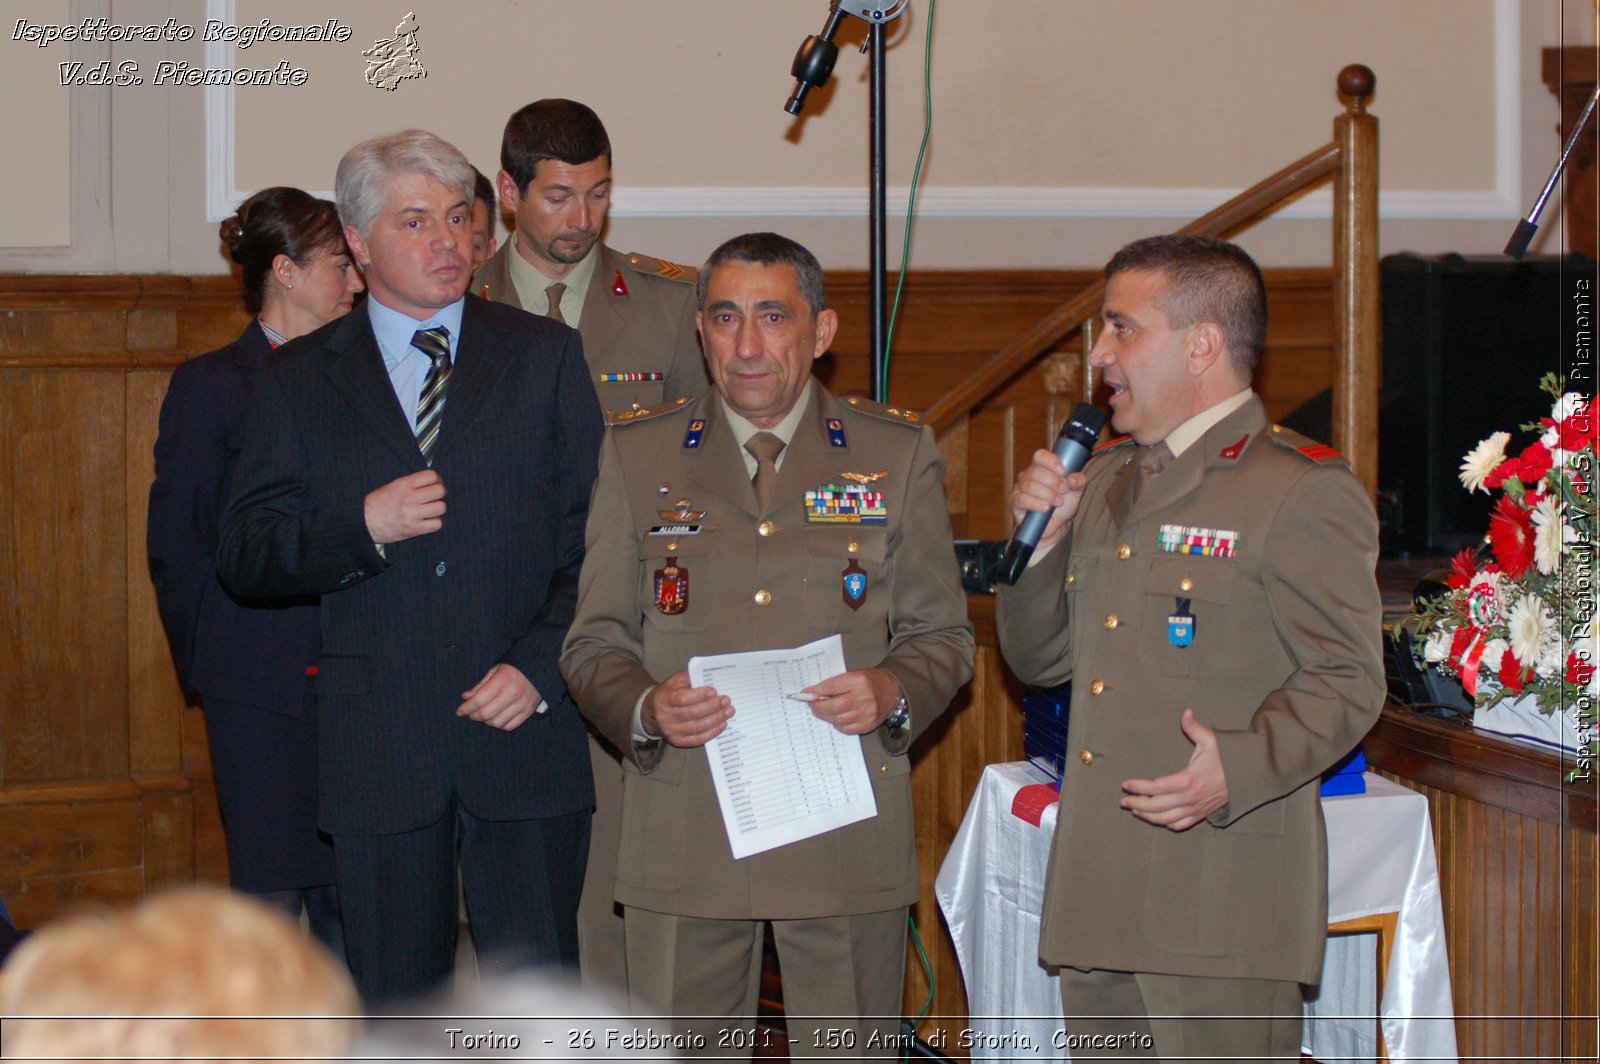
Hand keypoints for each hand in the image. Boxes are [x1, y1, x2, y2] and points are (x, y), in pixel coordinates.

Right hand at [364, 470, 445, 544]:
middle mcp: (410, 498)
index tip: (434, 484)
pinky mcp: (413, 529)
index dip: (436, 480)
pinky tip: (427, 521)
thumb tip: (431, 483)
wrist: (362, 522)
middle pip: (440, 491)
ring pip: (441, 507)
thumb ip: (411, 484)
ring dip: (438, 509)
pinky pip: (436, 524)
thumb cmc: (376, 504)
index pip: (432, 476)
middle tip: (434, 498)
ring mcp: (413, 514)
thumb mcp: (392, 486)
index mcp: (404, 484)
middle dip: (440, 493)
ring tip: (430, 510)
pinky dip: (434, 523)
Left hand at [457, 663, 539, 730]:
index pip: (479, 700)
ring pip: (497, 722)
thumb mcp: (495, 671)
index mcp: (503, 680)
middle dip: (474, 716)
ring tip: (484, 715)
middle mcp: (513, 693)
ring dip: (487, 721)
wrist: (538, 669)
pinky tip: (497, 718)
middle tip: (470, 713)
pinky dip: (500, 725)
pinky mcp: (529, 711)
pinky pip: (510, 726)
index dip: (466, 708)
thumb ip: (480, 686)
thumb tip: (465, 698)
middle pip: (487, 714)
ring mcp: (522, 704)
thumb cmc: (513, 669)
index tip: (460, 711)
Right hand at [642, 670, 731, 747]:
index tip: (714, 691)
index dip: (699, 695)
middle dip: (712, 707)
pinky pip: (697, 739)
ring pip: (697, 727)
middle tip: (726, 701)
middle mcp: (665, 717)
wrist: (651, 715)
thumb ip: (687, 677)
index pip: (682, 698)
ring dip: (716, 720)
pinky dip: (712, 733)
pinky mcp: (678, 741)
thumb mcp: (672, 682)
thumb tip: (705, 673)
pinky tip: (722, 725)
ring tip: (728, 712)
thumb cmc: (666, 696)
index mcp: (663, 699)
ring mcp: (671, 731)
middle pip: (692, 713)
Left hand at [800, 668, 902, 735]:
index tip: (806, 693)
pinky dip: (838, 724)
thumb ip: (836, 684)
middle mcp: (863, 697)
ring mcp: (867, 713)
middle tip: (811, 705)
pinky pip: (846, 729)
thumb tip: (815, 694)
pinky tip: (836, 718)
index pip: (831, 687)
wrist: (893, 689)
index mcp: (858, 680)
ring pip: (838, 719)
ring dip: (826, 716)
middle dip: (818, 707)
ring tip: (822, 711)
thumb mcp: (854, 674)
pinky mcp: (869, 724)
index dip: (815, 692)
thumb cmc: (870, 680)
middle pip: (833, 707)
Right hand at [1009, 449, 1087, 551]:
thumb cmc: (1063, 505)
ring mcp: (1020, 488)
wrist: (1055, 526)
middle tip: (1064, 490)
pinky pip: (1021, 499)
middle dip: (1053, 481)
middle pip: (1036, 471)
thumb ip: (1079, 482)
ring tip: (1058, 502)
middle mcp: (1029, 475)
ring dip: (1046, 494)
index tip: (1062, 471)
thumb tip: (1073, 479)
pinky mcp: (1015, 502)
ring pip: (1029, 485)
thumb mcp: (1076, 492)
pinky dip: (1035, 503)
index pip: (1040, 456)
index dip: (1051, 461)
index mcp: (1043, 467)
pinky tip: (1045, 507)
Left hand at [1120, 708, 1228, 830]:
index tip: (1125, 785)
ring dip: (1148, 816)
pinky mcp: (1202, 814)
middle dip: (1137, 804)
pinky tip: (1158, 820)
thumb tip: (1186, 711)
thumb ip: (1195, 727)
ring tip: (1134, 810)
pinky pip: (1181, 824)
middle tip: (1123, 800)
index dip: (1138, 787)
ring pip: (1166, 819)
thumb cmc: (1228, 758)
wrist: (1250, 776)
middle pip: (1156, 806)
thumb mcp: (1212, 740)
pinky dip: (1167, 824)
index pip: (1155, 787)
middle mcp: (1190, 798)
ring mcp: (1196, 809)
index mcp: (1188, 780)